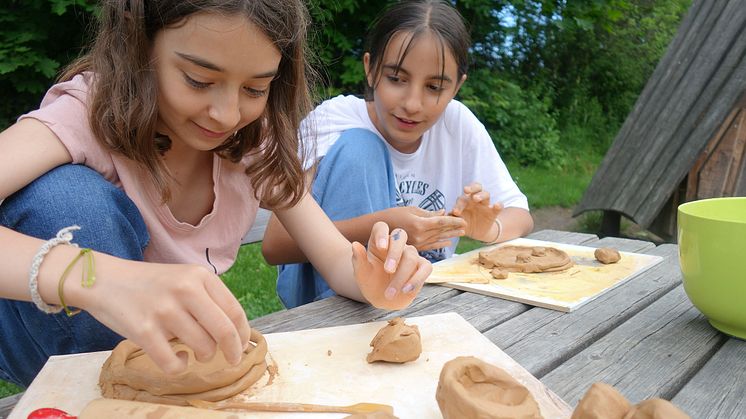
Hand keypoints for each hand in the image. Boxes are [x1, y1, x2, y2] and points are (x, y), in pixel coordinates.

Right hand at [81, 261, 250, 373]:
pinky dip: (180, 367)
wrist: (104, 280)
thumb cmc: (150, 284)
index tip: (242, 346)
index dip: (243, 334)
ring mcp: (164, 310)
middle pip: (224, 331)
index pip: (234, 311)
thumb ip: (208, 298)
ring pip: (202, 348)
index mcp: (200, 276)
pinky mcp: (143, 331)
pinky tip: (178, 358)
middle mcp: (185, 290)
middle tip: (231, 360)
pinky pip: (174, 363)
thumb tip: (236, 331)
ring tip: (194, 350)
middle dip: (233, 351)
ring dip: (203, 356)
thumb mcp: (184, 278)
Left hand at [351, 222, 431, 309]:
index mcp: (379, 241)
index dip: (382, 234)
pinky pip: (425, 268)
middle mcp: (396, 245)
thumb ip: (358, 259)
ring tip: (389, 293)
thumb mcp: (361, 273)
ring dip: (401, 275)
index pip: (381, 227)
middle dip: (395, 253)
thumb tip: (355, 245)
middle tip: (388, 270)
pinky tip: (406, 290)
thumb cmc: (370, 281)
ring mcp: (410, 254)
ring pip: (411, 256)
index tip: (381, 247)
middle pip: (400, 236)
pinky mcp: (422, 266)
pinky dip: (417, 279)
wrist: (382, 298)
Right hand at [382, 206, 465, 250]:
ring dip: (450, 235)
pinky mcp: (414, 248)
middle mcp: (420, 236)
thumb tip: (443, 212)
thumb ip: (428, 213)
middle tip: (466, 226)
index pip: (441, 222)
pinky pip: (431, 246)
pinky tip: (448, 242)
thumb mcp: (411, 210)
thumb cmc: (392, 216)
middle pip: (441, 231)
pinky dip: (440, 243)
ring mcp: (417, 244)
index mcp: (419, 224)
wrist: (377, 231)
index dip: (454, 221)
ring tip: (460, 233)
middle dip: (454, 228)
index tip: (463, 219)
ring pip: (437, 238)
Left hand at [450, 182, 502, 241]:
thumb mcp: (458, 220)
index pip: (468, 190)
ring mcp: (486, 205)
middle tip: (467, 191)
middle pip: (477, 188)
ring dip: (481, 195)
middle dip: (472, 189)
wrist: (476, 233)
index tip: (464, 191)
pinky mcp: (493, 213)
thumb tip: (445, 215)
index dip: (467, 189)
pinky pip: (498, 207)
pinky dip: (498, 205)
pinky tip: (497, 205)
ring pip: (486, 195)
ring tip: (476, 198)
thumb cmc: (464, 223)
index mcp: (467, 199)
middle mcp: (476, 200)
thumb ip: (452, 216)